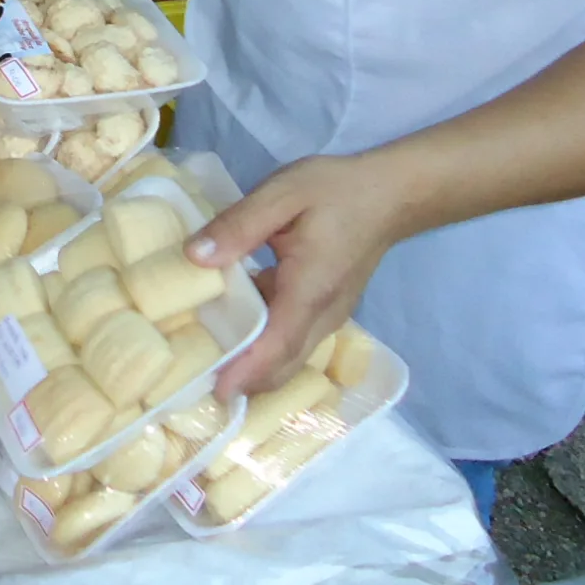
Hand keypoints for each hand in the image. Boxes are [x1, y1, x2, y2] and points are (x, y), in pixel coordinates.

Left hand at [187, 153, 411, 400]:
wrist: (389, 194)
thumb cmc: (335, 191)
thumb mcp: (281, 194)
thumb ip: (238, 225)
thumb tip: (195, 257)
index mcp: (310, 290)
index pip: (276, 345)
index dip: (245, 372)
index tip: (215, 393)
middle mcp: (322, 315)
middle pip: (283, 363)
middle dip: (244, 381)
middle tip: (196, 384)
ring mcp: (328, 316)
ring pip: (289, 356)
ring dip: (253, 367)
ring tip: (205, 362)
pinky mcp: (326, 309)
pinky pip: (293, 339)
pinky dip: (264, 346)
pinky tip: (230, 328)